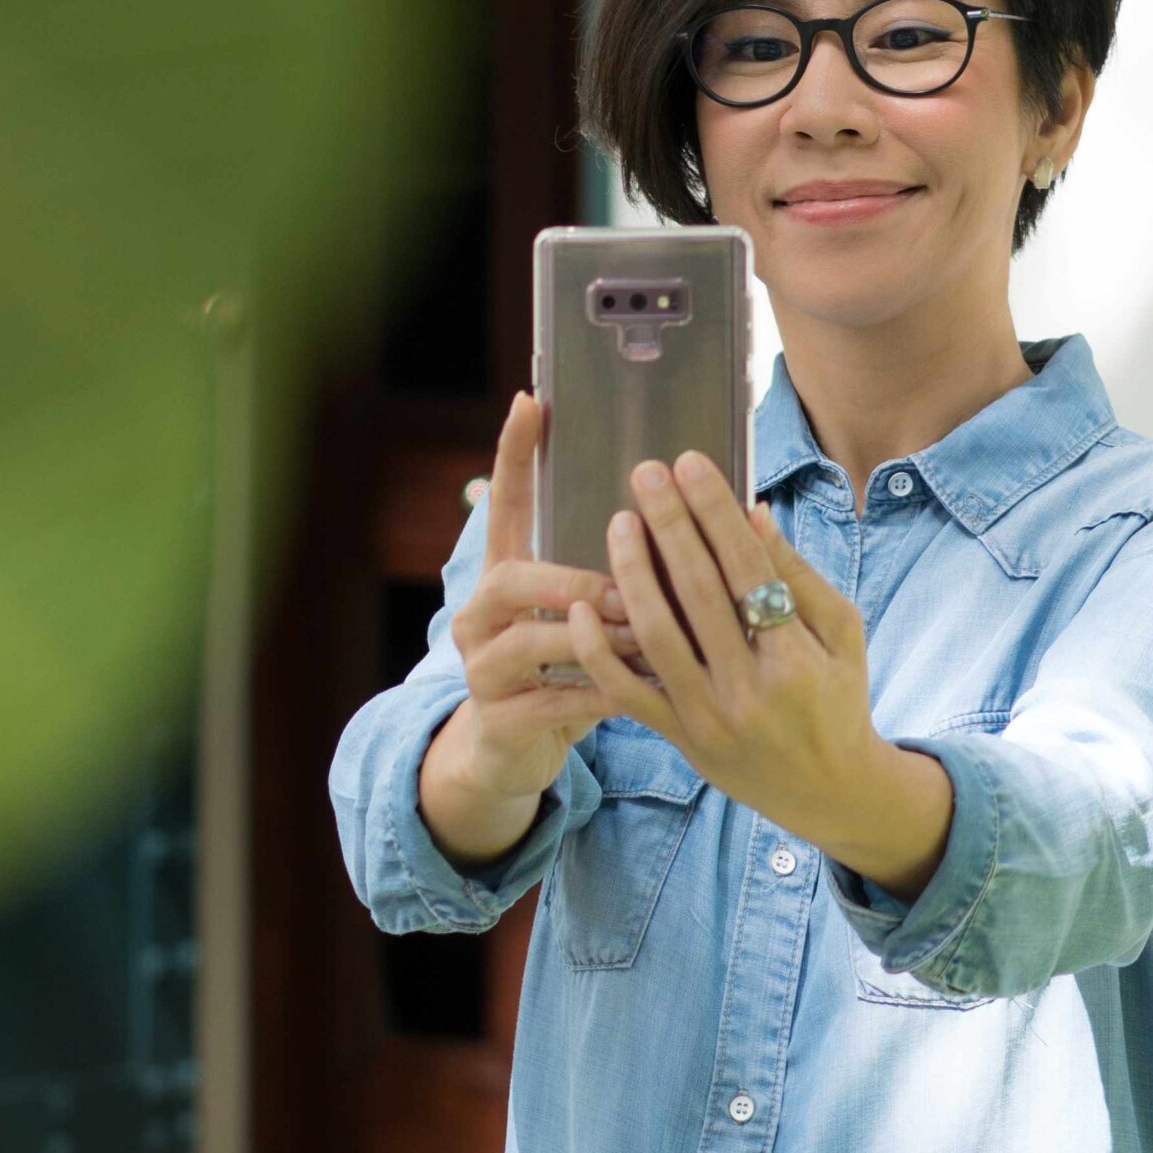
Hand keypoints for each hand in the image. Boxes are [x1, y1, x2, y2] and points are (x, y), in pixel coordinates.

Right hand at [435, 391, 645, 800]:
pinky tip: (636, 693)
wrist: (508, 752)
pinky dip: (596, 696)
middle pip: (509, 579)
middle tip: (628, 588)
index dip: (513, 454)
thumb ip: (613, 574)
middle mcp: (478, 617)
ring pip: (528, 642)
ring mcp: (481, 671)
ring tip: (644, 639)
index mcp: (502, 579)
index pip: (503, 505)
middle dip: (573, 580)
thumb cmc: (562, 671)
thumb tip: (674, 511)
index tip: (530, 401)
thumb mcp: (577, 616)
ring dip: (594, 640)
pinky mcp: (497, 721)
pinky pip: (548, 703)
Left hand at [564, 450, 885, 845]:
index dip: (716, 513)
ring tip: (619, 522)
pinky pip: (628, 693)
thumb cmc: (839, 699)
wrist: (830, 792)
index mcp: (797, 658)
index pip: (749, 569)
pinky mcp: (680, 738)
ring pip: (657, 637)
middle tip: (646, 473)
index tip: (690, 464)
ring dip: (632, 573)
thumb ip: (798, 575)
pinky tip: (579, 608)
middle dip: (670, 524)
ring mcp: (709, 717)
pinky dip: (598, 653)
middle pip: (699, 592)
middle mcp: (751, 689)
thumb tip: (753, 512)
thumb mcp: (843, 635)